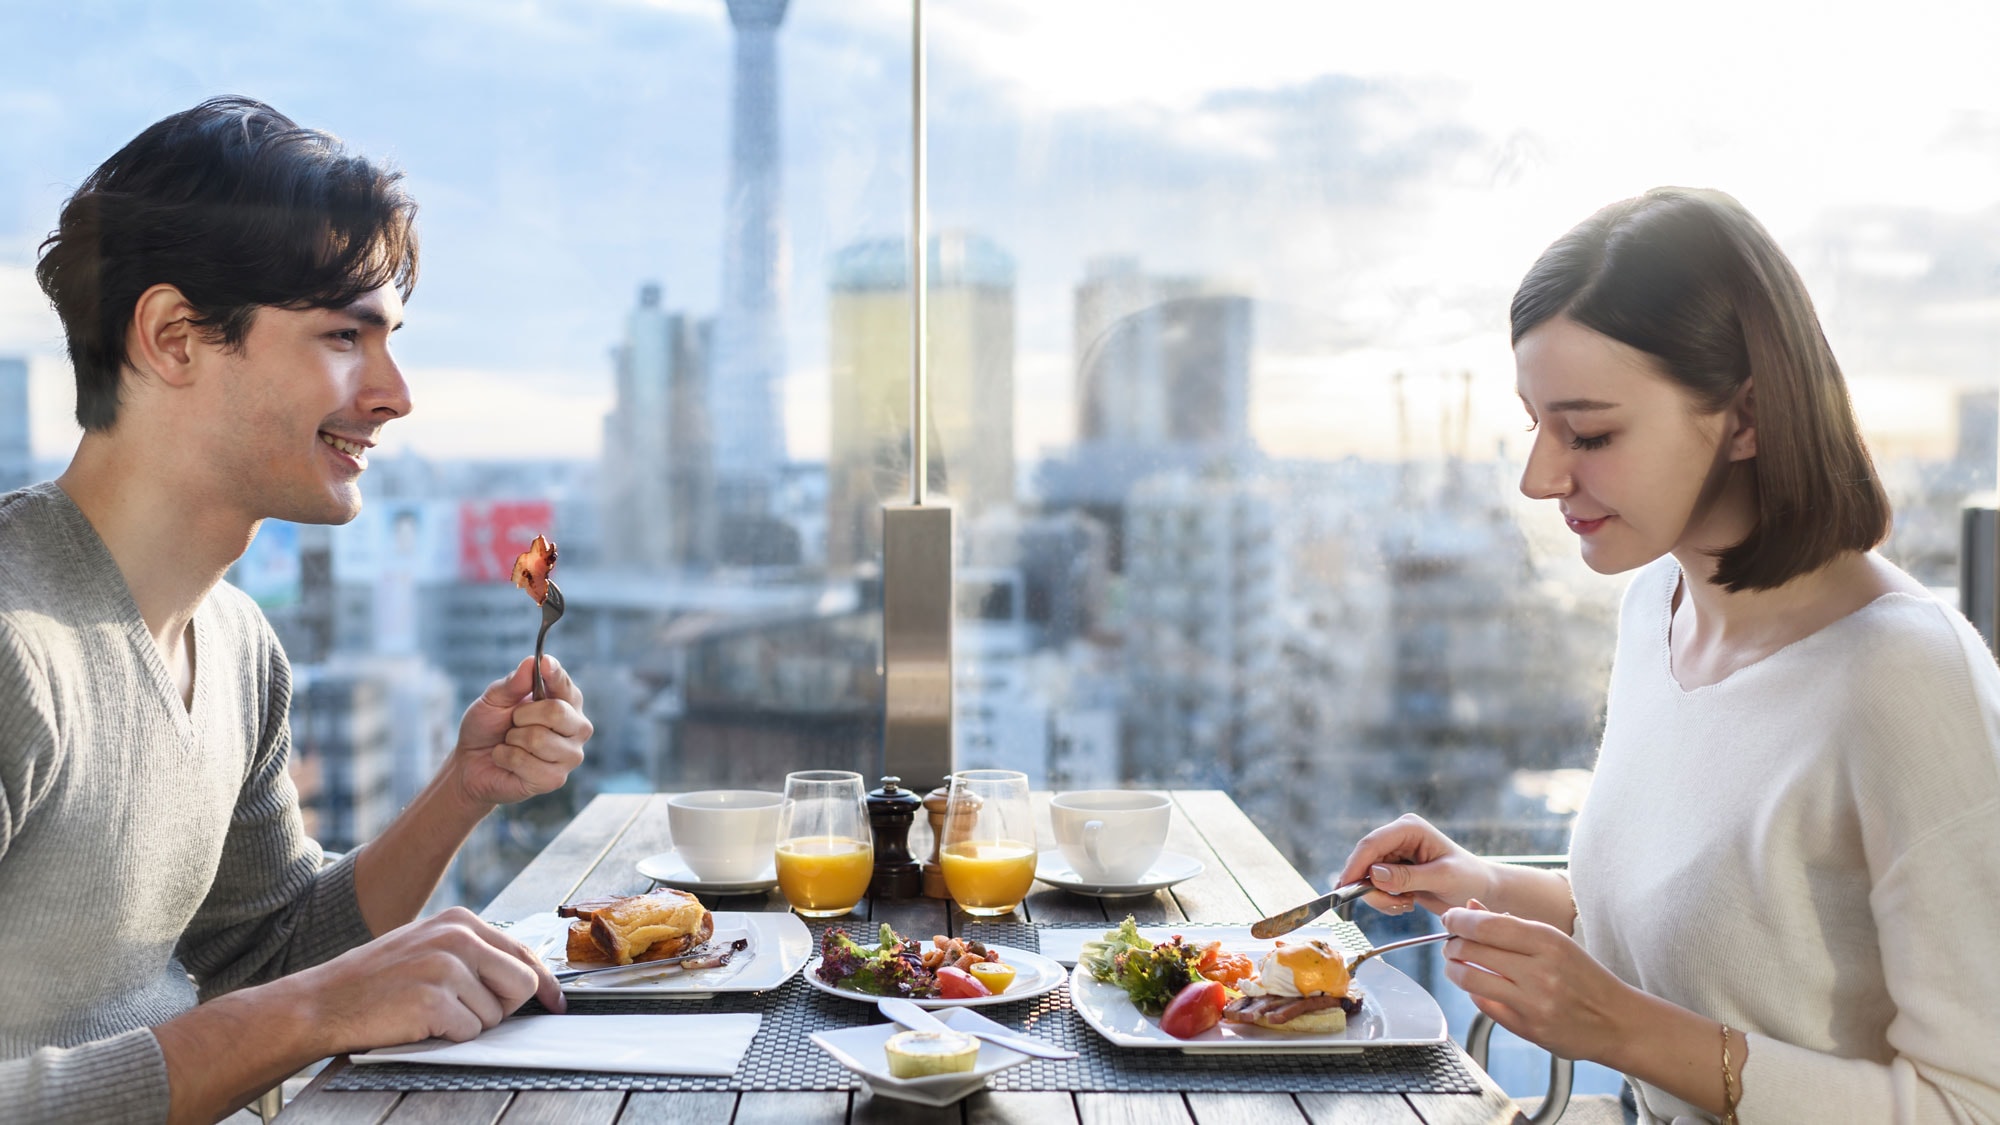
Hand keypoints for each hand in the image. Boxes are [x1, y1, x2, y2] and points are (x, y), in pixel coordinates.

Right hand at [298, 907, 565, 1053]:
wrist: (323, 1002)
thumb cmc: (377, 980)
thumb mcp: (427, 947)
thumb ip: (473, 953)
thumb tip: (527, 976)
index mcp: (460, 921)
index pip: (523, 951)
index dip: (545, 983)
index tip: (556, 1002)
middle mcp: (458, 937)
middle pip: (522, 983)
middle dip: (503, 1007)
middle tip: (465, 1013)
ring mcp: (446, 967)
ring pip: (496, 1015)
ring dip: (468, 1024)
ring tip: (430, 1013)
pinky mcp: (434, 1000)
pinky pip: (469, 1032)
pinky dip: (449, 1037)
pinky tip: (419, 1023)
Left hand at [450, 655, 590, 807]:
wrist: (471, 764)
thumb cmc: (488, 728)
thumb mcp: (493, 700)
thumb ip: (512, 683)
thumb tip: (531, 663)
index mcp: (566, 702)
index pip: (564, 684)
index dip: (554, 673)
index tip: (544, 663)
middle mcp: (577, 728)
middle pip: (557, 712)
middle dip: (522, 716)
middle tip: (514, 723)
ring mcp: (570, 756)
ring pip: (539, 739)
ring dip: (512, 740)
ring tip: (511, 744)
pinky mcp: (555, 779)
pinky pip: (526, 762)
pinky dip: (506, 758)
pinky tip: (508, 761)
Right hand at [1335, 813, 1493, 915]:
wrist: (1481, 891)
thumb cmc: (1469, 879)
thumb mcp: (1441, 878)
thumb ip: (1407, 877)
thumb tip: (1373, 875)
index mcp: (1409, 828)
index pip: (1372, 844)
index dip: (1356, 865)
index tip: (1345, 888)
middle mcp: (1398, 837)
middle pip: (1365, 862)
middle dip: (1373, 889)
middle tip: (1394, 905)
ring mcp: (1394, 853)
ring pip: (1366, 878)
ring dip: (1382, 897)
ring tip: (1407, 904)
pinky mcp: (1393, 870)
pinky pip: (1374, 887)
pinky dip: (1386, 901)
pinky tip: (1407, 902)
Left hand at [1439, 900, 1636, 1064]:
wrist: (1617, 1021)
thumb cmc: (1584, 977)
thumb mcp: (1554, 942)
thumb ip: (1511, 925)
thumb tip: (1471, 907)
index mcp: (1548, 941)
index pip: (1487, 925)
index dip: (1459, 920)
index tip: (1450, 918)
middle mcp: (1540, 971)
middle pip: (1472, 950)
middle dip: (1452, 944)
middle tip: (1451, 943)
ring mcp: (1533, 1002)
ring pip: (1470, 979)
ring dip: (1454, 969)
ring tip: (1455, 963)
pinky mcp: (1527, 1028)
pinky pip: (1483, 1005)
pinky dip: (1473, 992)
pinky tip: (1479, 987)